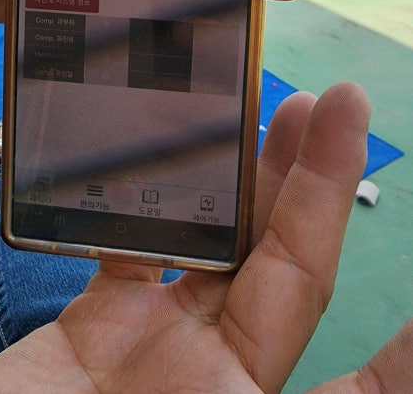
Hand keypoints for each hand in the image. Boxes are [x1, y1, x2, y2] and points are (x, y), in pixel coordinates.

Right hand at [0, 82, 378, 392]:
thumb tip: (398, 374)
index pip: (358, 392)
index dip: (403, 355)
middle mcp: (213, 378)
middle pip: (283, 270)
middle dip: (316, 190)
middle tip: (334, 109)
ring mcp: (153, 350)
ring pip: (214, 248)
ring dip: (245, 181)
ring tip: (272, 113)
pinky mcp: (93, 330)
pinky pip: (129, 255)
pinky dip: (143, 209)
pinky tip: (160, 163)